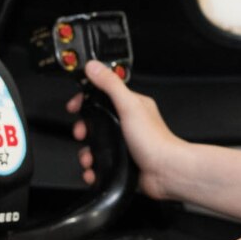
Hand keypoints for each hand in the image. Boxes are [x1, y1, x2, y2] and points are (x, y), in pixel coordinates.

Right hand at [67, 59, 192, 200]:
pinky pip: (101, 162)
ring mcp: (125, 143)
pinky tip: (92, 171)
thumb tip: (94, 67)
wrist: (166, 172)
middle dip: (84, 129)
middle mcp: (129, 123)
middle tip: (81, 133)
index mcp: (132, 106)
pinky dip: (93, 168)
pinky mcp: (123, 161)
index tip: (74, 106)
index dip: (86, 100)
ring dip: (86, 153)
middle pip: (96, 122)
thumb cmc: (155, 141)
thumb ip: (110, 85)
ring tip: (87, 157)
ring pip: (96, 144)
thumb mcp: (129, 106)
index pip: (104, 95)